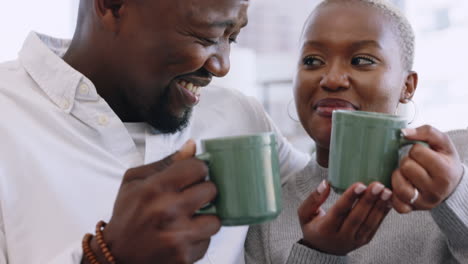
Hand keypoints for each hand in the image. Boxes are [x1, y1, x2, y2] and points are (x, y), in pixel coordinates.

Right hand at [93, 140, 220, 263]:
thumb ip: (166, 162)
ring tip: (189, 219)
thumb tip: (191, 146)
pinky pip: (207, 241)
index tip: (191, 177)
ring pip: (215, 220)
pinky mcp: (184, 256)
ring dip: (204, 219)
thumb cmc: (127, 216)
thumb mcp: (135, 181)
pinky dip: (198, 239)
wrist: (117, 254)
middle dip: (203, 193)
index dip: (196, 171)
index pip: (198, 167)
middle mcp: (168, 211)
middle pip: (211, 190)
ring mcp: (177, 235)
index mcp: (156, 188)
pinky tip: (183, 236)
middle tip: (191, 198)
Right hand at [298, 181, 391, 255]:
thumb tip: (326, 183)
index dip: (349, 198)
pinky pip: (375, 226)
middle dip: (368, 200)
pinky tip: (388, 200)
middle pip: (357, 217)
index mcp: (325, 229)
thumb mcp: (304, 214)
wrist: (321, 251)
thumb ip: (313, 199)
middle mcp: (341, 237)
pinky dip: (383, 213)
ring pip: (369, 223)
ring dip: (379, 206)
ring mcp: (355, 240)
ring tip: (387, 191)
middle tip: (377, 185)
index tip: (359, 184)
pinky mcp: (364, 240)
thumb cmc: (313, 227)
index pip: (339, 212)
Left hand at [392, 125, 463, 213]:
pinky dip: (393, 195)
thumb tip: (403, 132)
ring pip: (399, 186)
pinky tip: (399, 185)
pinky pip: (397, 205)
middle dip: (406, 161)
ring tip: (405, 173)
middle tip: (413, 163)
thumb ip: (426, 132)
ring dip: (398, 176)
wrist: (452, 185)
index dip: (415, 149)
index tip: (422, 153)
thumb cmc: (444, 160)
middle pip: (406, 167)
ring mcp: (424, 202)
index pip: (417, 152)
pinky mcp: (413, 209)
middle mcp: (436, 190)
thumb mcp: (443, 143)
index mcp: (445, 172)